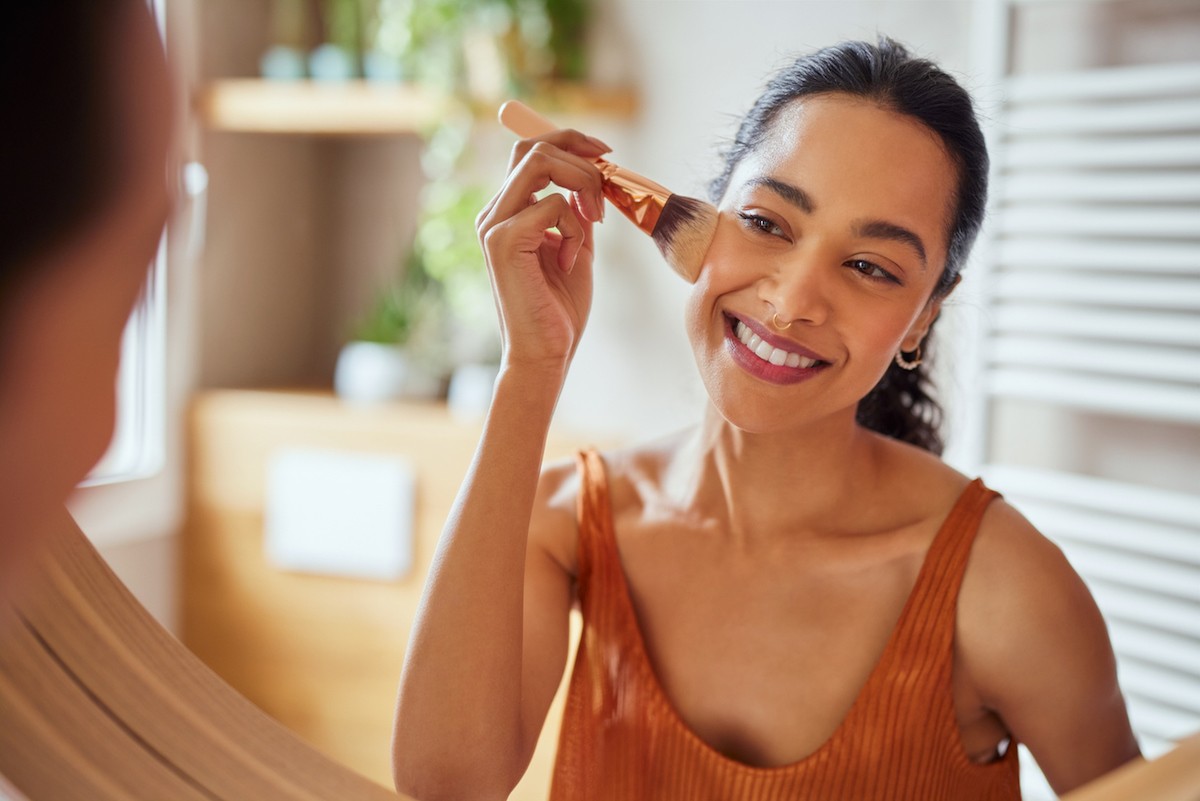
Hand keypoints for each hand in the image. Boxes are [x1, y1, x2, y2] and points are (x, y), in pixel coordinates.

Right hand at [475, 129, 609, 378]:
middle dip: (581, 158)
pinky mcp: (504, 241)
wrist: (545, 355)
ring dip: (582, 186)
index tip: (606, 153)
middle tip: (608, 190)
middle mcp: (493, 214)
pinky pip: (553, 206)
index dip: (569, 141)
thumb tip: (597, 178)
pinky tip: (572, 262)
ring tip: (595, 224)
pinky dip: (575, 230)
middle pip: (532, 148)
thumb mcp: (576, 248)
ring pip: (540, 164)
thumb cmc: (559, 310)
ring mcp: (494, 225)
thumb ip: (578, 213)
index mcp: (506, 213)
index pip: (529, 152)